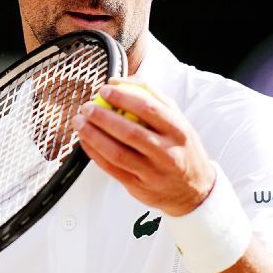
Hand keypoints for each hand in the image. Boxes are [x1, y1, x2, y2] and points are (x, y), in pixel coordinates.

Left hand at [73, 78, 214, 215]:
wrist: (192, 190)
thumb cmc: (179, 148)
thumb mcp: (176, 119)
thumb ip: (150, 95)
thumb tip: (116, 81)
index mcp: (178, 131)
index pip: (149, 109)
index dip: (124, 97)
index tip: (104, 89)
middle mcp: (167, 153)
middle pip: (130, 132)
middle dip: (103, 117)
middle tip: (87, 107)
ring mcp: (152, 173)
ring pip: (117, 153)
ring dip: (94, 136)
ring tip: (80, 122)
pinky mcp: (139, 187)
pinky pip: (111, 168)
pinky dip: (94, 153)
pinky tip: (85, 141)